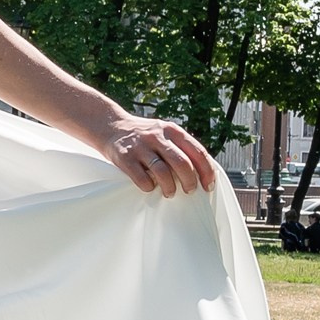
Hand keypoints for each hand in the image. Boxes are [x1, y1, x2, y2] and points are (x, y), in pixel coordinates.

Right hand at [92, 109, 219, 197]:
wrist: (111, 126)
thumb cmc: (145, 137)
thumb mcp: (165, 134)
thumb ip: (181, 147)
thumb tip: (204, 172)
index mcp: (172, 131)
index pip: (197, 152)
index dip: (206, 171)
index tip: (208, 186)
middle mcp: (158, 136)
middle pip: (182, 163)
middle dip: (189, 181)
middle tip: (189, 191)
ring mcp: (141, 146)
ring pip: (163, 172)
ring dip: (170, 188)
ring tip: (170, 193)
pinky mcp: (125, 157)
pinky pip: (141, 178)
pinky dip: (149, 187)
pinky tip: (150, 188)